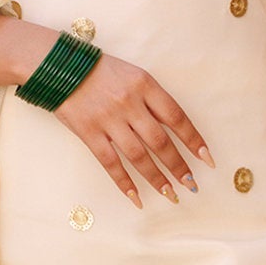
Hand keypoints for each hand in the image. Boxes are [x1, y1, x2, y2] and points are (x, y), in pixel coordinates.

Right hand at [55, 53, 210, 206]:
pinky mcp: (89, 133)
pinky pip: (111, 163)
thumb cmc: (101, 72)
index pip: (176, 117)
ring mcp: (108, 119)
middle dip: (178, 166)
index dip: (193, 140)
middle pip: (160, 141)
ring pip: (138, 156)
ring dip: (156, 178)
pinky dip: (124, 182)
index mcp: (144, 84)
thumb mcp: (133, 76)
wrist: (59, 67)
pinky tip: (136, 197)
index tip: (206, 159)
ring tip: (170, 194)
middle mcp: (129, 103)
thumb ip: (151, 100)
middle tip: (191, 184)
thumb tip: (175, 130)